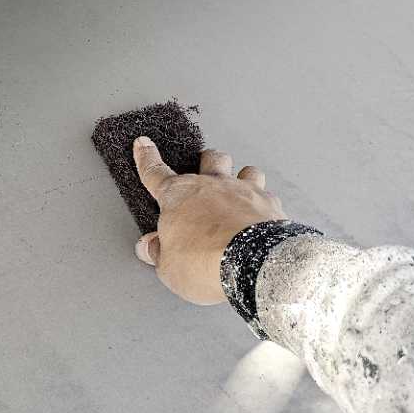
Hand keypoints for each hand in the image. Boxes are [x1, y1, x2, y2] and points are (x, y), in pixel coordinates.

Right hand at [133, 137, 285, 304]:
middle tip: (204, 169)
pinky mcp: (269, 204)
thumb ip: (159, 253)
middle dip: (205, 161)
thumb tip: (149, 247)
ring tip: (238, 189)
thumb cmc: (206, 263)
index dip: (147, 158)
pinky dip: (263, 201)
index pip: (155, 172)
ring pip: (244, 169)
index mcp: (179, 197)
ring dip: (240, 176)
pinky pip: (267, 193)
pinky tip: (260, 213)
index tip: (144, 145)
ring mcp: (243, 191)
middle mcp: (211, 186)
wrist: (252, 265)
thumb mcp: (169, 267)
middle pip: (208, 159)